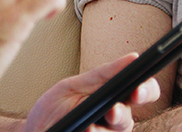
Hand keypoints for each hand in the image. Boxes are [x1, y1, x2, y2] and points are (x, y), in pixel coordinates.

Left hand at [25, 53, 160, 131]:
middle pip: (130, 118)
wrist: (34, 130)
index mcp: (116, 97)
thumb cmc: (55, 107)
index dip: (147, 90)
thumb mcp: (74, 86)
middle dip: (122, 115)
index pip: (144, 91)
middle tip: (112, 112)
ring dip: (101, 131)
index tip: (137, 90)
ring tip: (86, 128)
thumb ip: (102, 75)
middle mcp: (115, 120)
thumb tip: (133, 58)